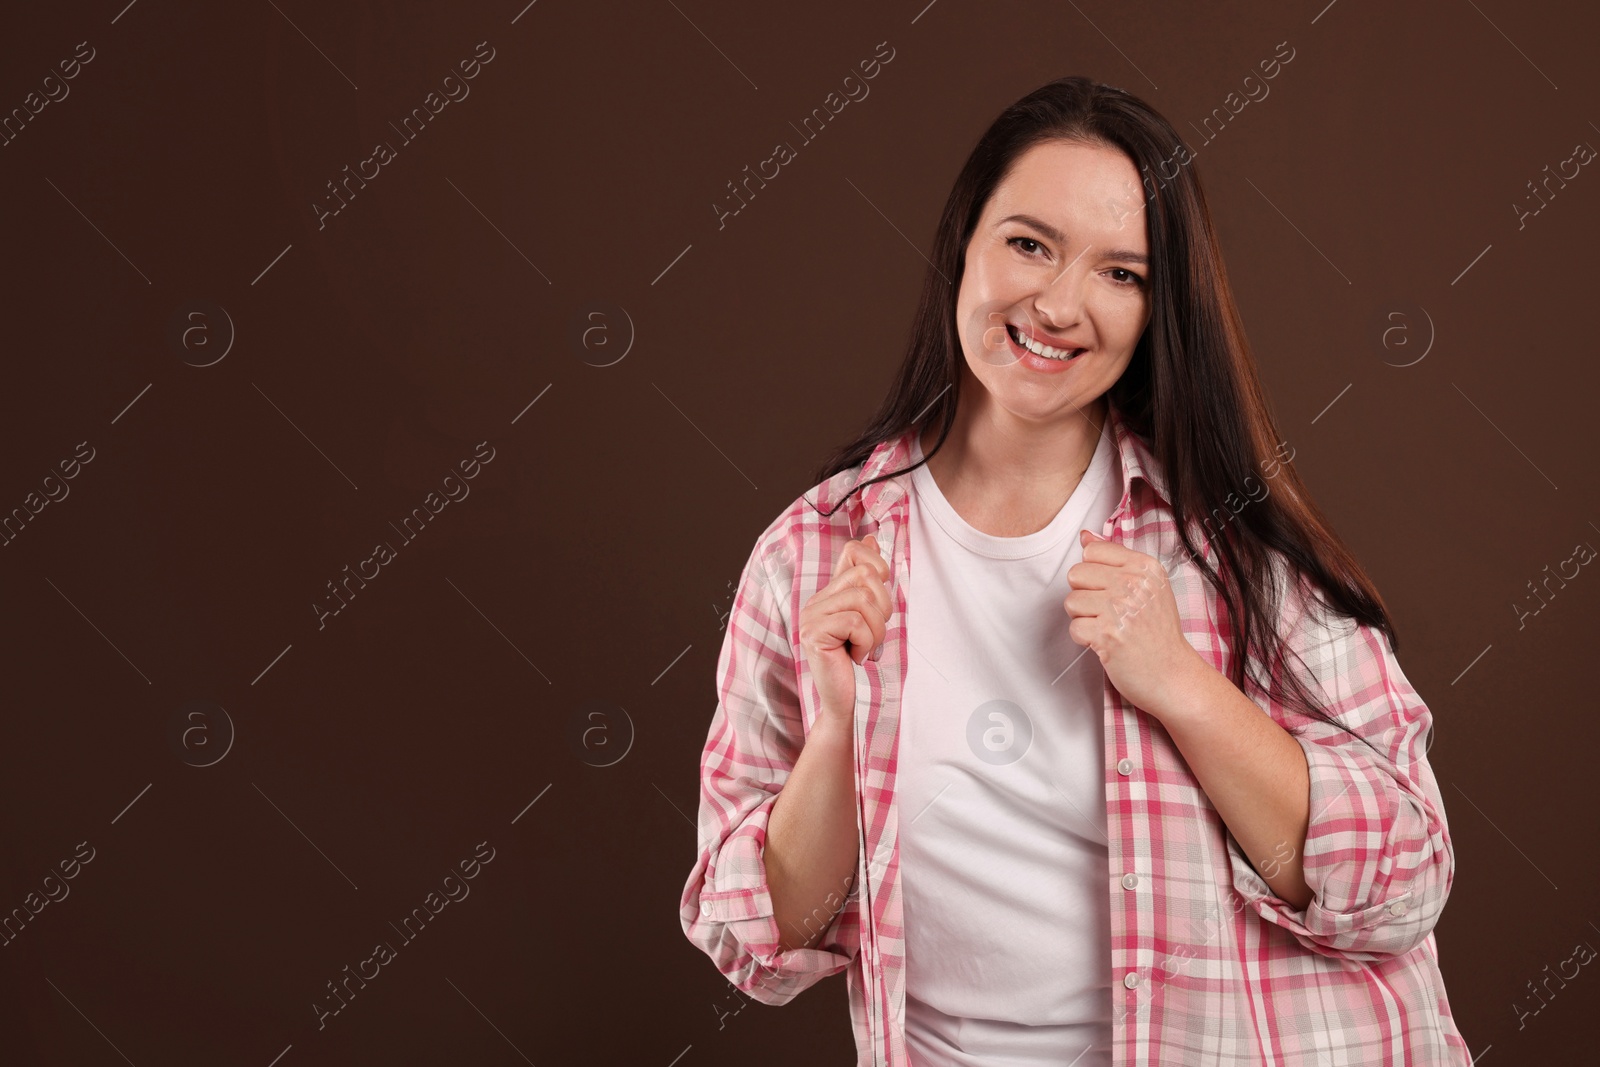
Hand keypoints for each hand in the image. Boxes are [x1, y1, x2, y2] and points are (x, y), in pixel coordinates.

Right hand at [798, 534, 892, 731]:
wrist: (846, 702)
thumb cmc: (860, 662)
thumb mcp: (870, 616)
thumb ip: (868, 581)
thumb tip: (871, 538)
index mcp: (829, 593)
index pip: (853, 552)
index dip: (877, 565)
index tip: (880, 594)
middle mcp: (816, 601)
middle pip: (865, 575)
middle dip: (883, 607)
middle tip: (873, 634)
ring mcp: (811, 616)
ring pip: (862, 599)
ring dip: (876, 630)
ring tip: (865, 648)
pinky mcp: (813, 633)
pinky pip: (854, 622)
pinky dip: (866, 642)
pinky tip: (856, 657)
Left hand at [1063, 528, 1206, 716]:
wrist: (1173, 675)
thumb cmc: (1158, 633)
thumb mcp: (1148, 587)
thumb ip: (1116, 559)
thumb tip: (1085, 537)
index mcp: (1145, 567)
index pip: (1092, 551)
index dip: (1093, 573)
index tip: (1109, 589)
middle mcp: (1134, 584)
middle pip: (1076, 574)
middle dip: (1085, 595)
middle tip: (1107, 612)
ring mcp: (1120, 609)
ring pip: (1071, 601)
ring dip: (1084, 618)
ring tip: (1107, 628)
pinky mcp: (1107, 635)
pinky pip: (1074, 627)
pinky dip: (1084, 639)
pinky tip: (1104, 643)